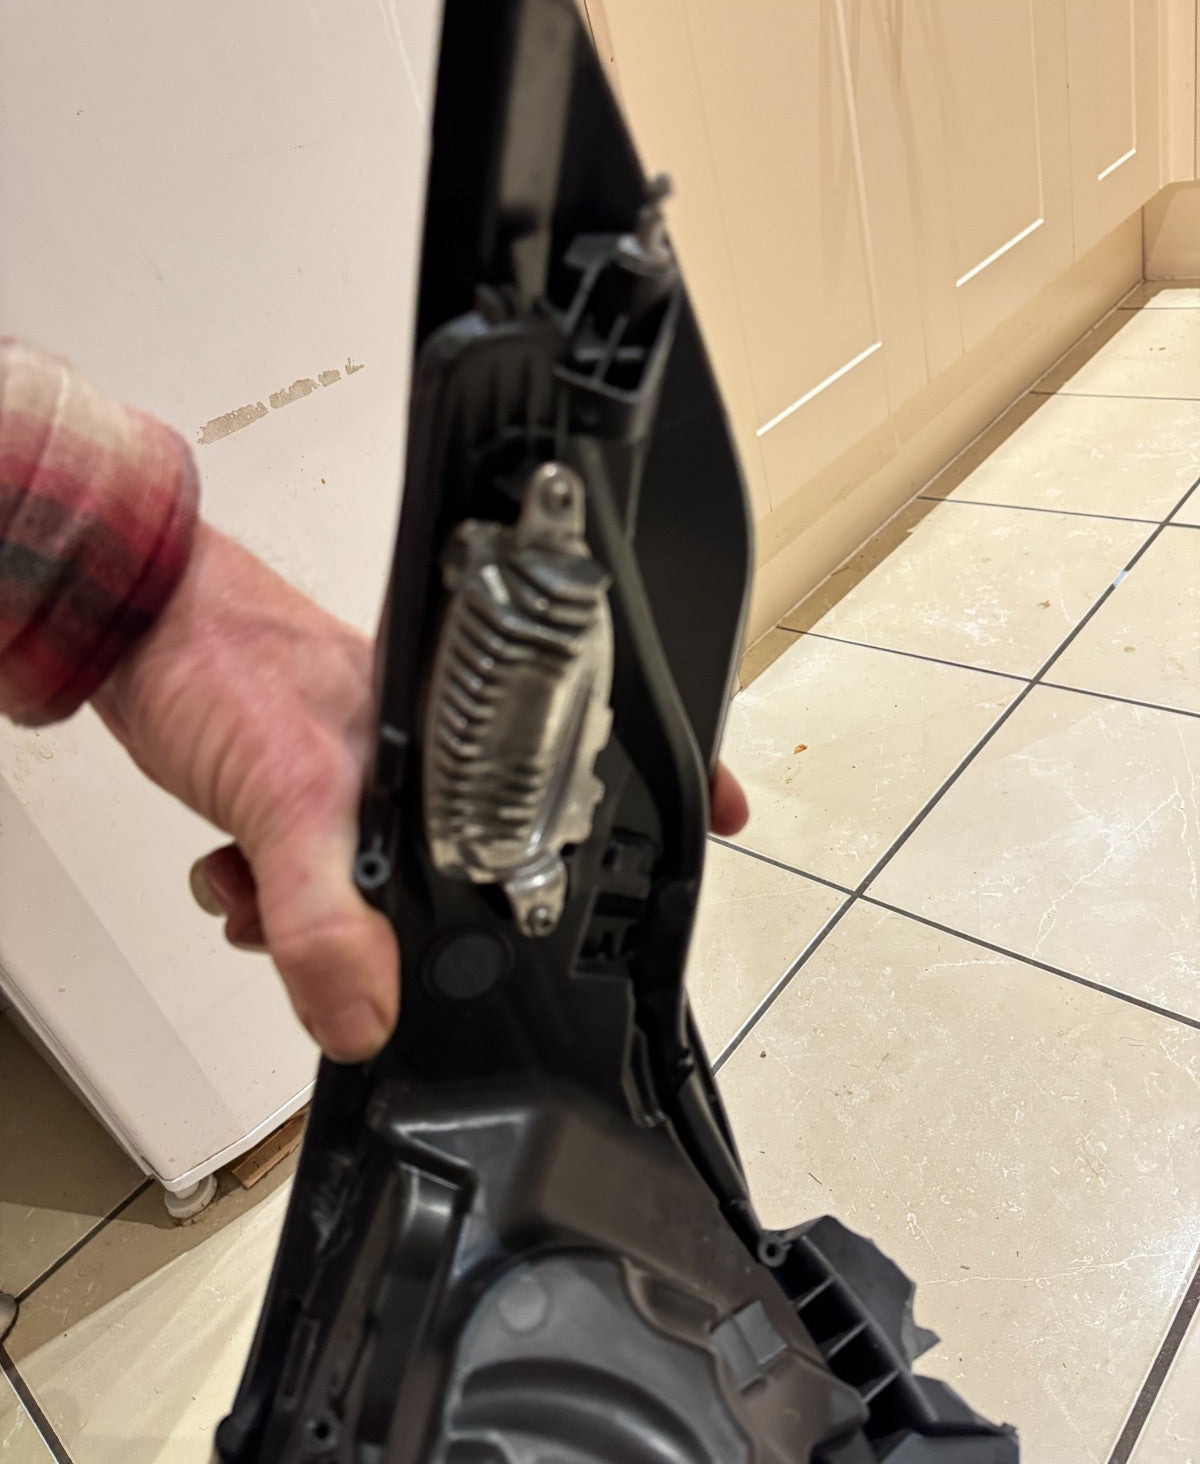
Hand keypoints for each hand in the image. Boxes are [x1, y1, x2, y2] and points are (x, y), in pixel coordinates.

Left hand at [96, 523, 747, 1061]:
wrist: (127, 634)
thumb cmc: (222, 660)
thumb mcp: (283, 798)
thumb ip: (325, 917)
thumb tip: (368, 1016)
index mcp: (462, 734)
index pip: (588, 756)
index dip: (666, 790)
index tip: (727, 816)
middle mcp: (434, 756)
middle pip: (483, 856)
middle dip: (428, 922)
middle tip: (373, 938)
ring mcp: (376, 778)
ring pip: (390, 885)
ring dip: (325, 923)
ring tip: (268, 890)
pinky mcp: (315, 798)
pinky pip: (324, 883)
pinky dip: (277, 905)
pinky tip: (238, 880)